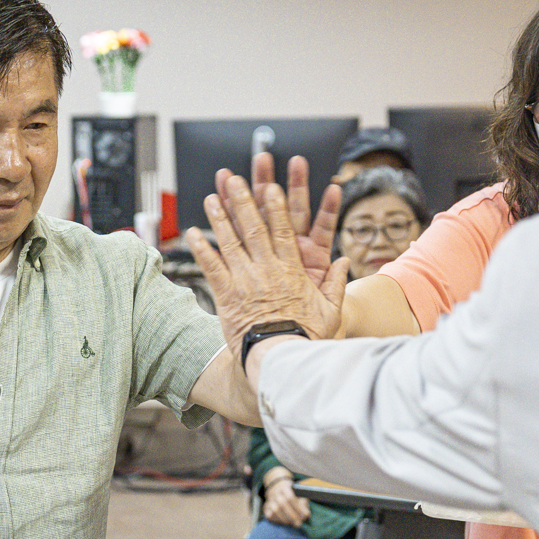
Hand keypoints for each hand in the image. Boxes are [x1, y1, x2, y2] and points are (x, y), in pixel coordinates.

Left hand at [186, 176, 348, 355]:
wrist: (279, 359)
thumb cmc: (305, 338)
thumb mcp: (330, 312)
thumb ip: (336, 285)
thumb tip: (344, 263)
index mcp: (292, 270)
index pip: (282, 230)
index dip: (274, 206)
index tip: (268, 187)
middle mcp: (266, 269)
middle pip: (253, 227)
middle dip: (243, 200)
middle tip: (234, 179)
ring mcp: (245, 280)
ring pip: (230, 241)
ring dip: (220, 217)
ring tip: (211, 197)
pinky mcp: (226, 295)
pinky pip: (211, 267)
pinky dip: (201, 248)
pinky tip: (193, 233)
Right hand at [263, 473, 311, 527]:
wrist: (276, 488)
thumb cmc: (292, 493)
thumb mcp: (300, 494)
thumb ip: (303, 503)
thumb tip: (306, 515)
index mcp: (285, 487)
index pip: (290, 497)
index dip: (298, 508)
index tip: (305, 516)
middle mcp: (275, 492)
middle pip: (282, 504)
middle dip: (292, 516)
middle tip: (299, 524)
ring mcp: (269, 500)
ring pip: (275, 510)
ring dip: (285, 519)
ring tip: (293, 524)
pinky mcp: (266, 508)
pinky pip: (270, 516)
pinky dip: (277, 520)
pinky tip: (284, 523)